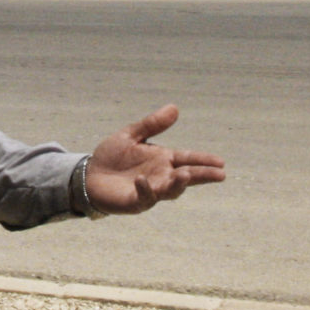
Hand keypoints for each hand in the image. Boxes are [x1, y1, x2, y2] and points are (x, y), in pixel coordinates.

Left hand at [86, 104, 225, 214]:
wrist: (88, 175)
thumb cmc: (112, 156)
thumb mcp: (132, 135)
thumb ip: (152, 124)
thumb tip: (175, 107)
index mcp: (163, 160)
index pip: (188, 159)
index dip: (204, 160)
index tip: (221, 162)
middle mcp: (161, 176)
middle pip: (187, 177)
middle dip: (203, 176)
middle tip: (220, 175)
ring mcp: (150, 191)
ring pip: (170, 190)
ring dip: (178, 184)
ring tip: (185, 175)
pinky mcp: (135, 201)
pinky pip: (144, 197)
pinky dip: (145, 189)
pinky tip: (142, 180)